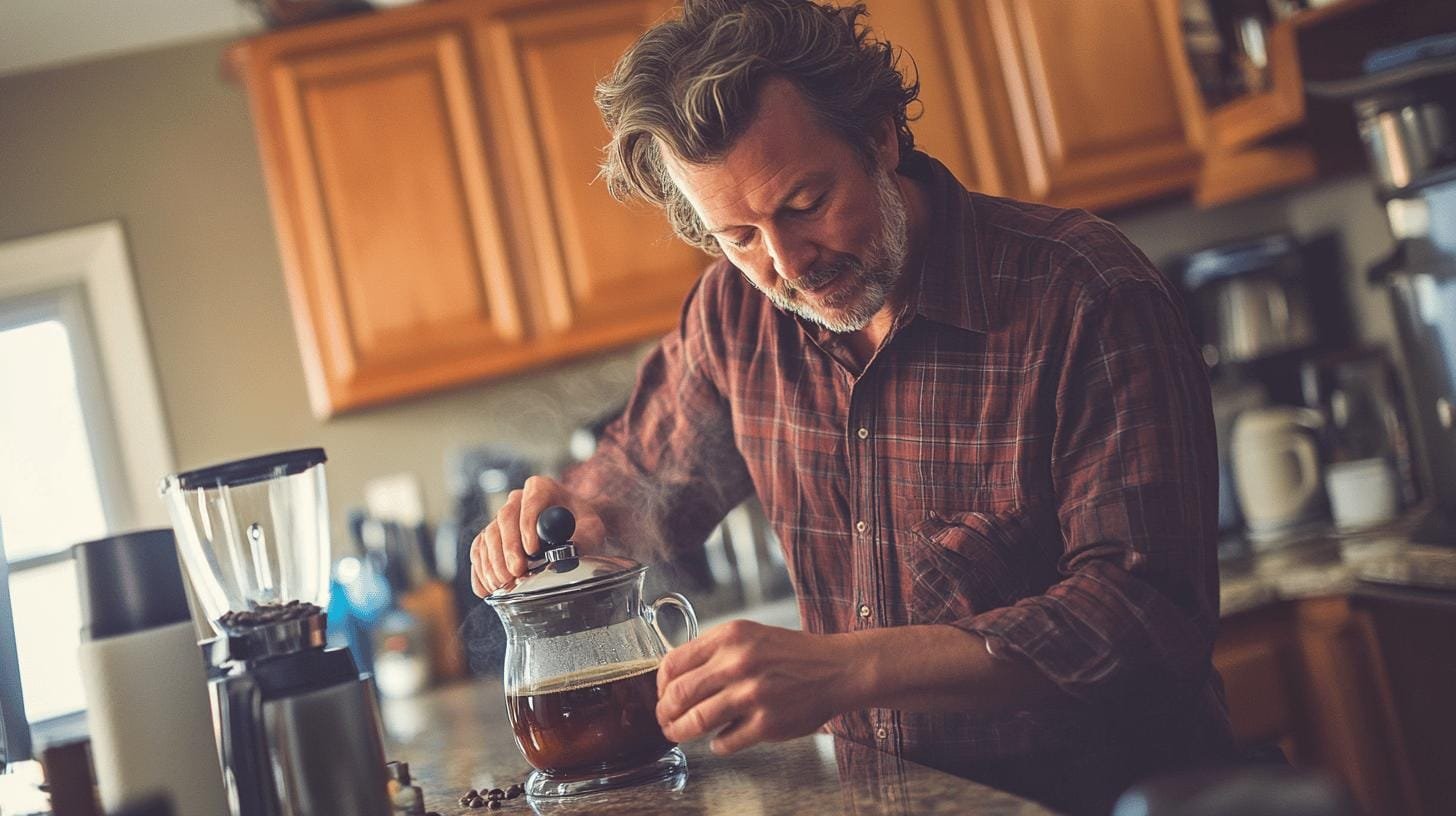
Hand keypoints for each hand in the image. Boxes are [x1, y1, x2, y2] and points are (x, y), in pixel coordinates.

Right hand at [469, 476, 604, 596]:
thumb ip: (584, 535)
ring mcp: (501, 519)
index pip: (530, 502)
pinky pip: (478, 551)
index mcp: (541, 489)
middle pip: (504, 519)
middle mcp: (516, 500)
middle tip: (516, 572)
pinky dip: (480, 571)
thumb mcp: (591, 528)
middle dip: (509, 548)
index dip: (527, 525)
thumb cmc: (581, 526)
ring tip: (504, 583)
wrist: (573, 532)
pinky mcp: (490, 537)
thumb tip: (572, 548)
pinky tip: (487, 588)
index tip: (532, 550)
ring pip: (488, 536)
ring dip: (493, 562)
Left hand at [655, 620, 861, 754]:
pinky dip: (716, 745)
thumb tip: (674, 678)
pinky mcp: (766, 723)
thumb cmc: (790, 654)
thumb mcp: (749, 635)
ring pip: (696, 721)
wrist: (836, 668)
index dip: (660, 684)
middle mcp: (738, 662)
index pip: (673, 663)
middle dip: (664, 713)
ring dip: (680, 732)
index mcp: (730, 636)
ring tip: (679, 734)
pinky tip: (720, 740)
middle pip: (678, 694)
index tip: (662, 694)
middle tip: (664, 720)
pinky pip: (724, 742)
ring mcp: (752, 694)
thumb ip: (714, 650)